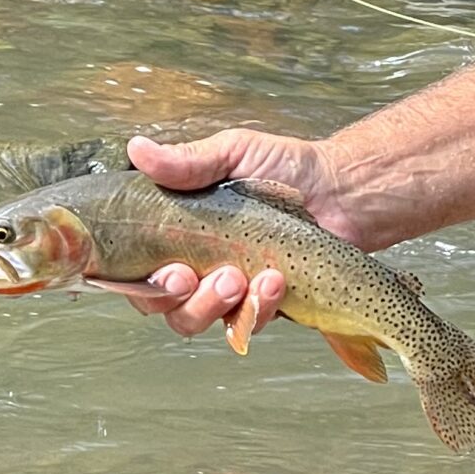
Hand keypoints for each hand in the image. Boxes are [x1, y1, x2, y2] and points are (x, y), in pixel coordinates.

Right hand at [121, 129, 349, 342]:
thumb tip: (138, 149)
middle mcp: (192, 264)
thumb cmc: (284, 169)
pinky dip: (255, 308)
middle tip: (191, 276)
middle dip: (171, 297)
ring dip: (210, 305)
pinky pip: (244, 324)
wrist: (339, 193)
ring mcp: (224, 290)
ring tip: (241, 277)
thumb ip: (186, 161)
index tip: (165, 267)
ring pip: (193, 320)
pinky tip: (274, 281)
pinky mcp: (258, 306)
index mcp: (174, 230)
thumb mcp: (233, 153)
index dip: (136, 279)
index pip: (134, 267)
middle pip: (158, 303)